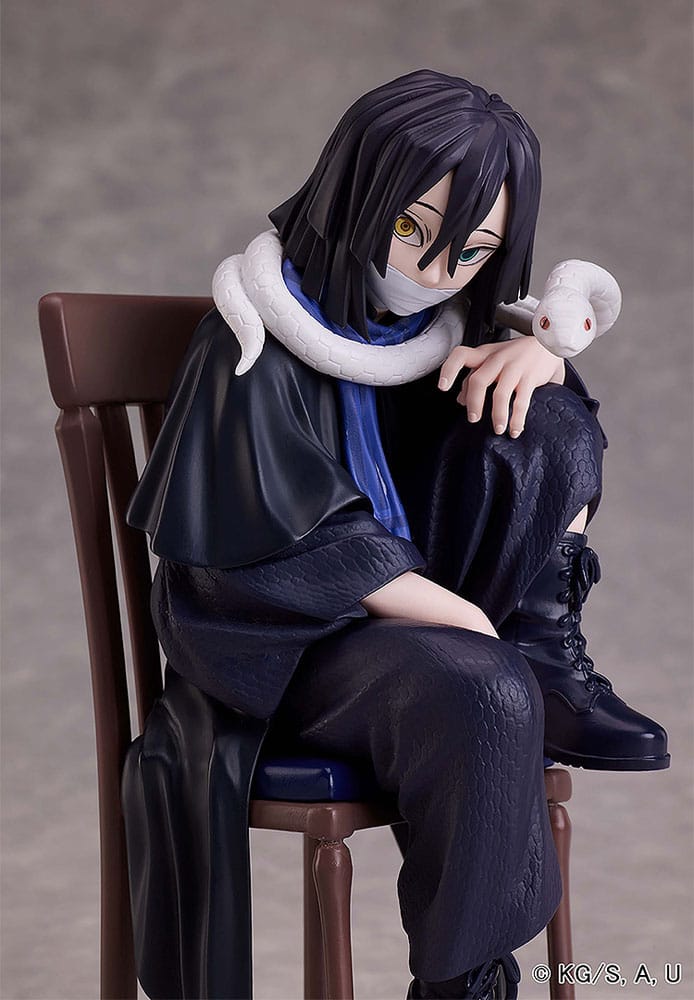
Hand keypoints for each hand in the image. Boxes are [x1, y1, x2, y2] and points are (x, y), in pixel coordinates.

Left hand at [437, 336, 564, 436]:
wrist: (548, 343)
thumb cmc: (516, 355)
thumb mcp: (493, 361)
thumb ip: (476, 377)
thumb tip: (460, 399)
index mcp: (484, 354)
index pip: (460, 356)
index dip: (449, 371)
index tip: (443, 388)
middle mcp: (497, 359)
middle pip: (478, 380)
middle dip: (473, 402)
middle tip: (473, 419)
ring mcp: (515, 367)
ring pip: (500, 393)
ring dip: (497, 414)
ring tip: (497, 430)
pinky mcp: (531, 377)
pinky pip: (522, 401)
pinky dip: (517, 418)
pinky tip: (515, 429)